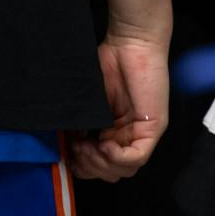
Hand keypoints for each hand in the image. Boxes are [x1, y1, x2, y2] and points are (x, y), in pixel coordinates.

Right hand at [70, 32, 169, 180]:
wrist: (130, 42)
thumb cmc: (110, 64)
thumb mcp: (87, 102)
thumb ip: (76, 125)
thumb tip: (60, 148)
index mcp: (114, 132)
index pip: (100, 166)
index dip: (82, 166)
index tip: (66, 150)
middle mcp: (129, 136)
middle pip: (111, 173)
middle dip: (88, 167)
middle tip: (74, 148)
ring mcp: (143, 133)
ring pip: (124, 170)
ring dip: (100, 163)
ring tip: (85, 145)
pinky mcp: (154, 127)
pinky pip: (137, 157)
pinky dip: (117, 157)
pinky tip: (103, 143)